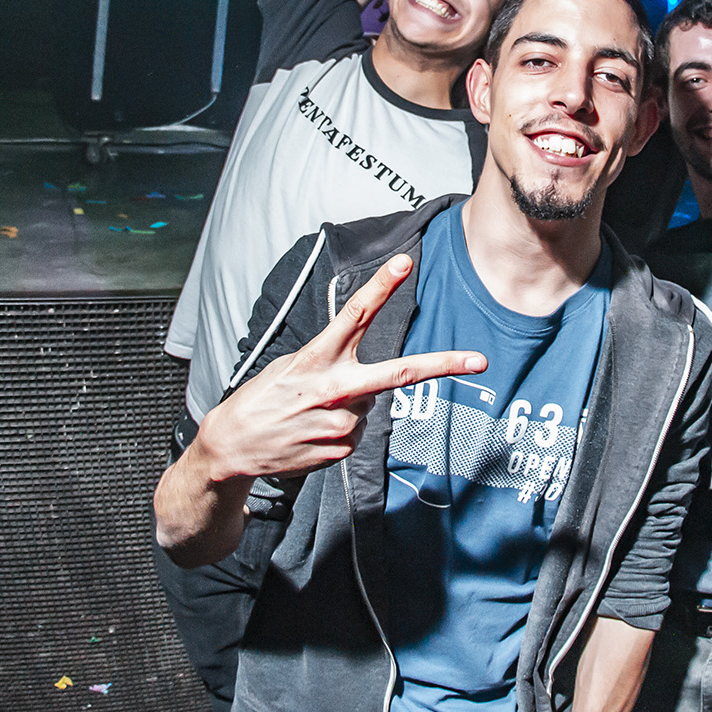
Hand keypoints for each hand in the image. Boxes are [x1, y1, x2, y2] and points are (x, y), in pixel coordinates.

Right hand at [192, 254, 484, 481]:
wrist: (231, 447)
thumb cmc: (262, 399)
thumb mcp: (290, 367)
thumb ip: (333, 366)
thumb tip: (373, 388)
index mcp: (316, 358)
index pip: (355, 315)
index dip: (381, 286)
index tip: (404, 262)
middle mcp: (334, 389)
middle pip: (399, 373)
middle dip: (443, 365)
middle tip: (480, 360)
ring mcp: (340, 423)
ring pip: (368, 407)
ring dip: (347, 407)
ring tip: (310, 414)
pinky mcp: (340, 449)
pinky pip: (354, 432)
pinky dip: (337, 430)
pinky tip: (310, 431)